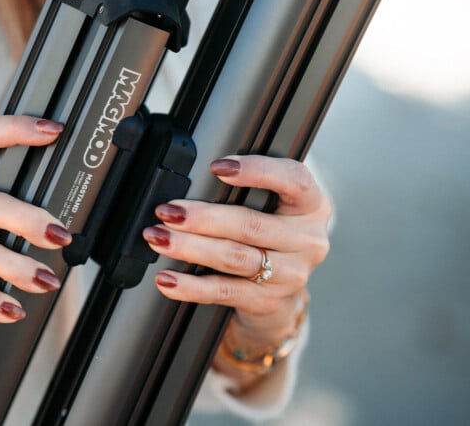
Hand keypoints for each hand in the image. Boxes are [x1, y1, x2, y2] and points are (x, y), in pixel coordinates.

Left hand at [142, 155, 330, 375]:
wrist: (280, 294)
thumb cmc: (266, 236)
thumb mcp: (270, 208)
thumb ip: (246, 190)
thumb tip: (191, 179)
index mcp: (311, 205)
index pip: (294, 179)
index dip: (257, 171)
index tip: (217, 167)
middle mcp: (307, 239)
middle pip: (250, 224)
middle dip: (202, 217)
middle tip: (167, 212)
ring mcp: (291, 274)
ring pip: (234, 257)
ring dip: (189, 247)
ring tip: (159, 238)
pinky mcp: (268, 301)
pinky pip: (223, 291)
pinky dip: (190, 285)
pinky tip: (168, 278)